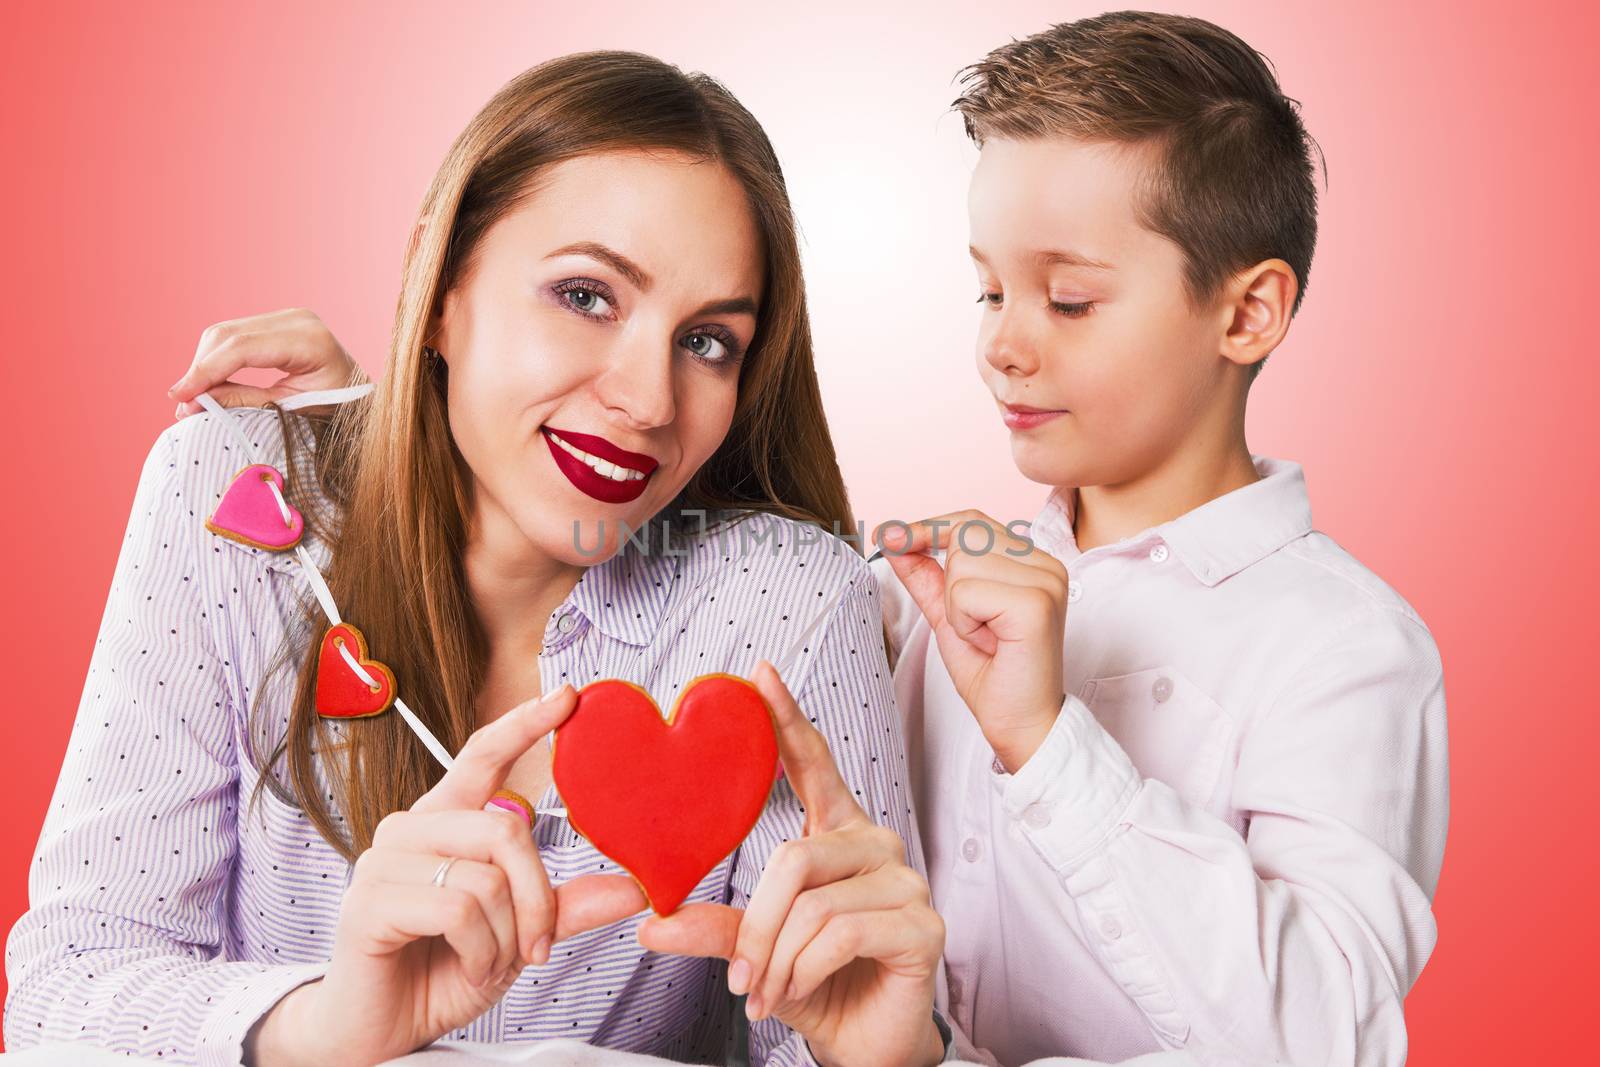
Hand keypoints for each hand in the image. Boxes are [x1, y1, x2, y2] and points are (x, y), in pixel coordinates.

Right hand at [169, 307, 365, 417]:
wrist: (363, 397)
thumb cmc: (337, 410)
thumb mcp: (291, 411)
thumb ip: (243, 402)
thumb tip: (191, 404)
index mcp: (309, 340)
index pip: (243, 348)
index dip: (206, 371)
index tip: (179, 396)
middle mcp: (297, 319)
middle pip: (228, 335)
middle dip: (200, 368)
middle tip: (182, 404)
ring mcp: (287, 316)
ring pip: (225, 333)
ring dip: (204, 364)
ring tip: (193, 398)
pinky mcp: (277, 322)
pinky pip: (235, 335)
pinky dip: (217, 359)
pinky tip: (208, 383)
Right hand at [246, 685, 647, 1066]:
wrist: (384, 1030)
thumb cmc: (445, 970)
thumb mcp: (518, 934)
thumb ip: (566, 906)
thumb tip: (635, 888)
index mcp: (445, 821)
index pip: (483, 755)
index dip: (523, 724)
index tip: (567, 696)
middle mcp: (411, 829)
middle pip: (507, 832)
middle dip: (537, 899)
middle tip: (537, 947)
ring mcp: (383, 862)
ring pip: (487, 877)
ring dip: (507, 935)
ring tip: (490, 962)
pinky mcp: (369, 902)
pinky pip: (458, 910)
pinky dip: (481, 951)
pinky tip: (469, 969)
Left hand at [638, 661, 945, 1066]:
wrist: (866, 1044)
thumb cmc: (819, 985)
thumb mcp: (756, 950)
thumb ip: (715, 927)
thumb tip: (653, 921)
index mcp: (838, 834)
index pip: (816, 762)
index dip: (788, 718)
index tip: (760, 675)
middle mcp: (876, 845)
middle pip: (794, 858)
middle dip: (756, 926)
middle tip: (739, 976)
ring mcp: (906, 882)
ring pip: (812, 902)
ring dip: (776, 958)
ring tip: (767, 991)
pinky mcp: (922, 925)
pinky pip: (839, 933)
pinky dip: (803, 970)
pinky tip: (797, 989)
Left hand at [876, 510, 1067, 771]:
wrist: (1018, 723)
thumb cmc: (991, 673)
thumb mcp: (948, 613)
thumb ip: (925, 574)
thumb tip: (894, 538)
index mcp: (1033, 562)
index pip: (972, 521)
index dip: (927, 527)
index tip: (887, 535)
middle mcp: (1047, 564)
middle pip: (965, 536)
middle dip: (950, 583)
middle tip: (976, 626)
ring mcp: (1046, 581)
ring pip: (962, 563)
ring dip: (957, 608)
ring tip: (986, 637)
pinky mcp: (1036, 604)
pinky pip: (966, 591)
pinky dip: (964, 622)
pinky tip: (990, 644)